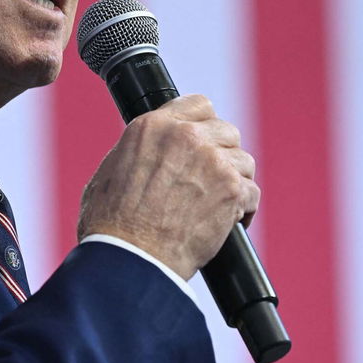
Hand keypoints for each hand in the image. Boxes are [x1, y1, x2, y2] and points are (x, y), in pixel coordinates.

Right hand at [76, 94, 258, 279]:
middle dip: (222, 153)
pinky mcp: (231, 190)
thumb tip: (149, 154)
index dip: (203, 125)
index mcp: (153, 127)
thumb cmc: (112, 224)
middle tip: (211, 178)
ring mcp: (211, 161)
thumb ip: (138, 151)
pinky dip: (244, 210)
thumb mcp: (111, 170)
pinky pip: (252, 193)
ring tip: (220, 203)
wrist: (131, 257)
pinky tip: (230, 222)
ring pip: (243, 161)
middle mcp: (185, 136)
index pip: (198, 104)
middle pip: (226, 131)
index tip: (204, 141)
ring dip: (235, 181)